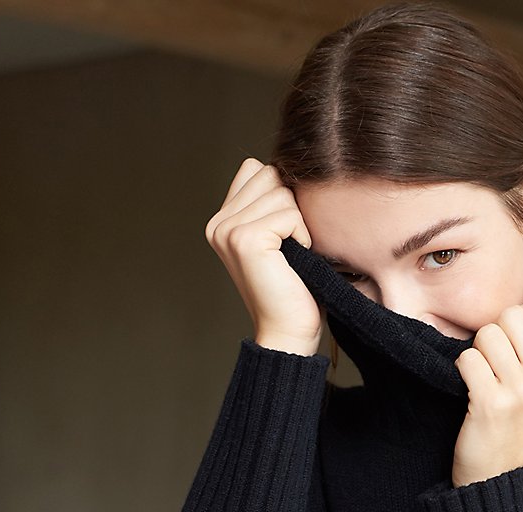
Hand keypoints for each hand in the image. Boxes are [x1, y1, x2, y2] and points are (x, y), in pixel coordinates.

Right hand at [204, 158, 326, 355]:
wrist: (289, 333)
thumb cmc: (295, 291)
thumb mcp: (282, 240)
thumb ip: (273, 204)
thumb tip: (291, 166)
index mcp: (223, 221)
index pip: (256, 169)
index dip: (283, 193)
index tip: (289, 233)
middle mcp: (218, 223)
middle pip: (269, 173)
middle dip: (293, 205)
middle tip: (294, 246)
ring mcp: (228, 230)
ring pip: (281, 191)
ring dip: (300, 222)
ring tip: (295, 255)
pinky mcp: (244, 239)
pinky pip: (289, 213)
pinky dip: (303, 236)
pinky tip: (297, 259)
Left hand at [450, 299, 522, 486]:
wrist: (500, 475)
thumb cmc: (519, 423)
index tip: (517, 342)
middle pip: (512, 315)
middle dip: (496, 333)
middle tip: (497, 364)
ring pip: (487, 334)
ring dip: (478, 353)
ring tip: (486, 379)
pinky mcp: (493, 403)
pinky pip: (467, 358)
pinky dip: (463, 371)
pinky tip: (473, 391)